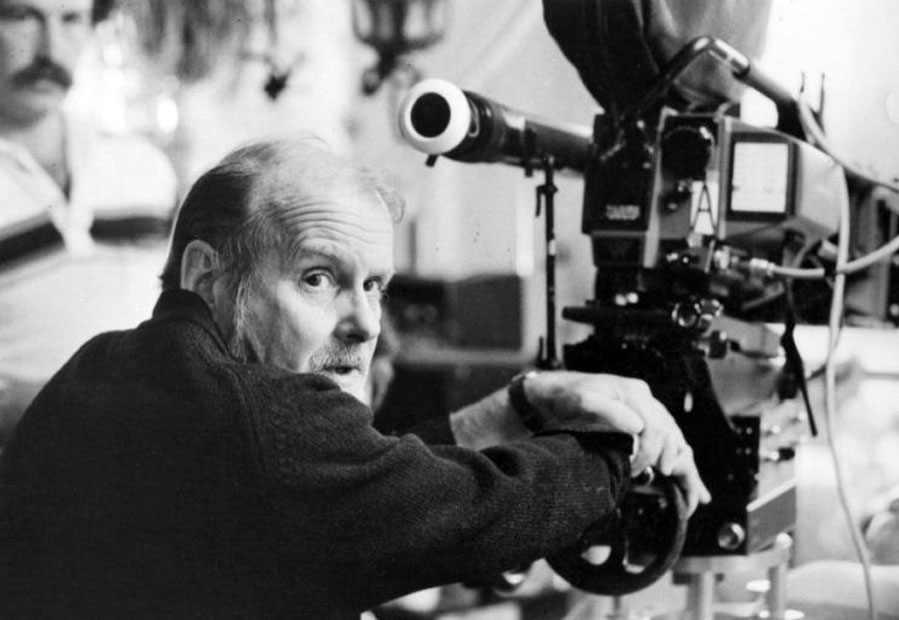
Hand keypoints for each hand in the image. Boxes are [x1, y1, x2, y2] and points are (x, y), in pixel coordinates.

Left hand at [522, 371, 710, 514]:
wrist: (548, 394)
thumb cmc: (563, 397)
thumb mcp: (579, 400)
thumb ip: (607, 411)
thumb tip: (637, 425)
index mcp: (633, 392)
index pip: (656, 426)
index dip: (653, 451)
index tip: (644, 469)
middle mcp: (643, 400)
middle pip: (671, 433)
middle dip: (676, 462)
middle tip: (673, 486)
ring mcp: (643, 409)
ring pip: (673, 437)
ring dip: (683, 464)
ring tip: (696, 493)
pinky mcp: (638, 420)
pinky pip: (665, 439)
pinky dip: (676, 459)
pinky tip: (683, 477)